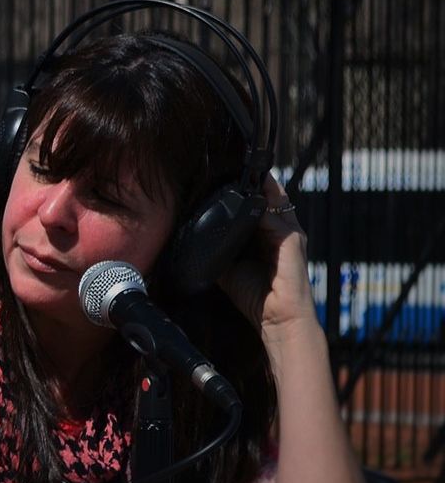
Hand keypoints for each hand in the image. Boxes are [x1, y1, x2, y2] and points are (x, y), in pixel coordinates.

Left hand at [218, 174, 317, 340]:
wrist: (277, 319)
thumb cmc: (254, 295)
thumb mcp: (227, 265)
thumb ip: (217, 246)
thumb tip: (190, 234)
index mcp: (268, 232)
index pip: (258, 201)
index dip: (242, 187)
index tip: (221, 172)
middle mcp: (281, 228)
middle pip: (267, 194)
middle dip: (249, 179)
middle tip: (226, 162)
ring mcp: (288, 232)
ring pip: (272, 199)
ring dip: (254, 186)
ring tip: (234, 171)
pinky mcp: (291, 240)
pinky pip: (273, 217)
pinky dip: (257, 206)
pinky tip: (241, 199)